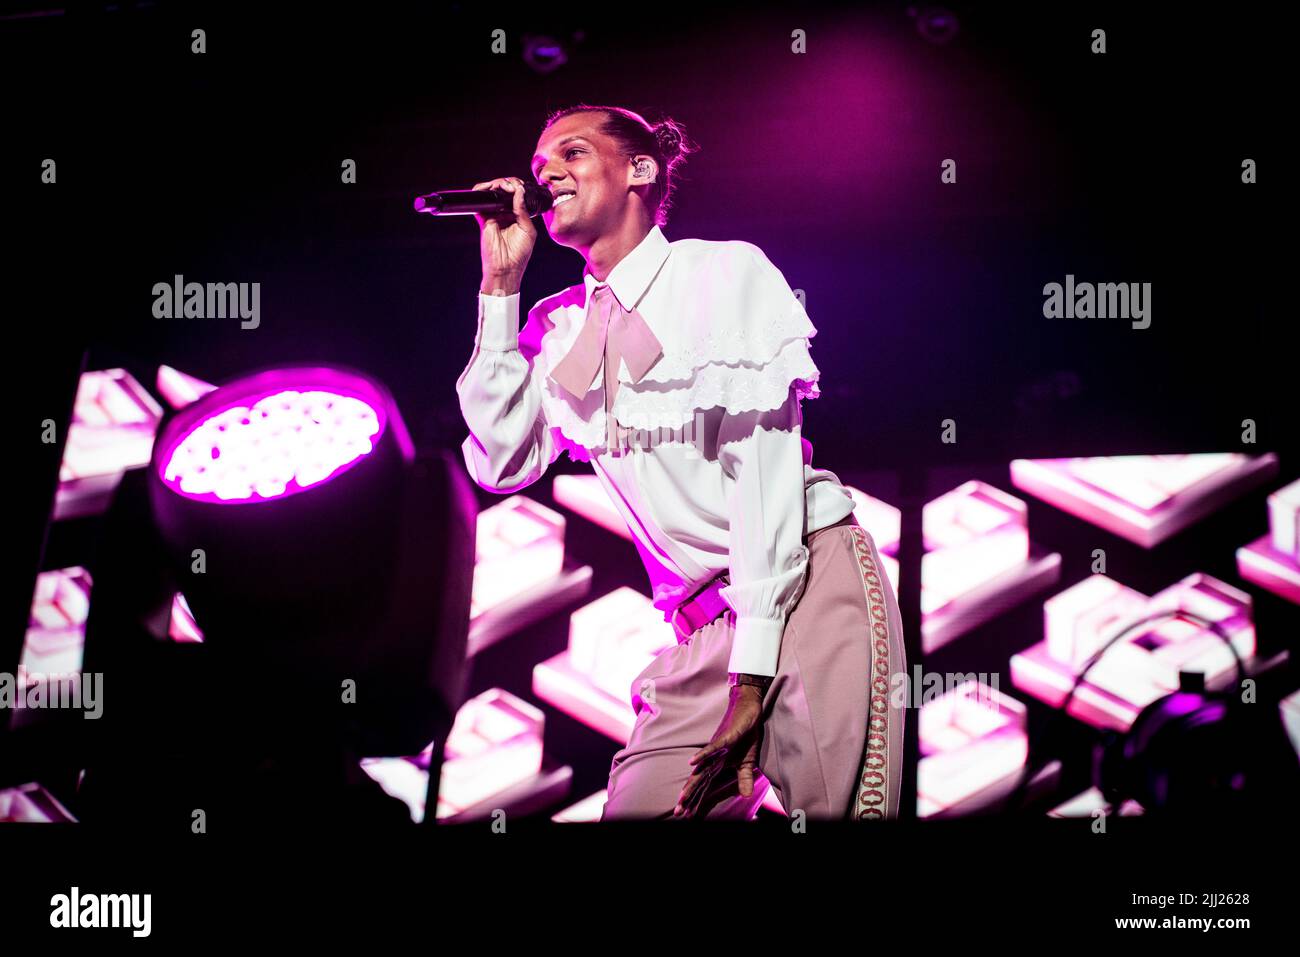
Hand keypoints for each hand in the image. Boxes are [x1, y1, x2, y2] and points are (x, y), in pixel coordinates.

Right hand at [474, 176, 536, 295]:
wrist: (506, 268)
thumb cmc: (519, 254)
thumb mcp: (528, 229)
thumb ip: (523, 210)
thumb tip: (519, 191)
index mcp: (517, 216)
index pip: (517, 196)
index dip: (518, 187)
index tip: (522, 187)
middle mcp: (505, 214)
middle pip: (504, 191)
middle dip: (509, 183)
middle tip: (514, 185)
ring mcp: (493, 215)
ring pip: (493, 193)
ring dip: (499, 185)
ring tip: (506, 187)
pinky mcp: (483, 219)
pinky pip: (480, 202)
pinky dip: (484, 191)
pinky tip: (494, 189)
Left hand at [674, 684, 765, 817]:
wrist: (748, 710)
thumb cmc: (745, 735)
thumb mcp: (748, 762)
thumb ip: (744, 778)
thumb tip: (746, 796)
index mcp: (718, 764)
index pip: (705, 786)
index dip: (697, 800)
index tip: (687, 815)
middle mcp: (713, 758)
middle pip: (699, 780)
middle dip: (689, 796)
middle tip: (678, 813)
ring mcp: (717, 748)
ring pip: (702, 768)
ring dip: (693, 781)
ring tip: (682, 796)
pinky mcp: (724, 738)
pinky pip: (711, 748)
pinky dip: (702, 756)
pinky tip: (692, 763)